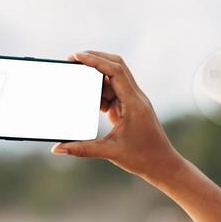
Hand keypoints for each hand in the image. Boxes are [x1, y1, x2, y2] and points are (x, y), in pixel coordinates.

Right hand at [53, 51, 181, 182]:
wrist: (163, 164)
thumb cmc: (142, 158)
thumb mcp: (110, 152)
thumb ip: (82, 149)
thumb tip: (57, 149)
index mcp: (134, 103)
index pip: (115, 71)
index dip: (95, 60)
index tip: (76, 56)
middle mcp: (135, 97)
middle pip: (115, 66)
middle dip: (94, 59)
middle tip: (72, 60)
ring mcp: (134, 100)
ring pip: (114, 78)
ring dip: (97, 79)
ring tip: (79, 86)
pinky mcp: (130, 107)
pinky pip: (114, 92)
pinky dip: (101, 93)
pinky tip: (94, 104)